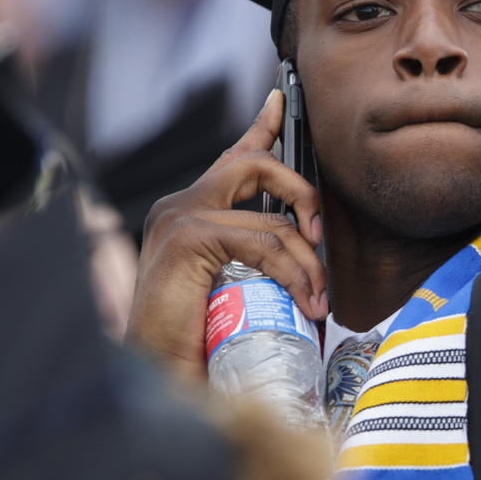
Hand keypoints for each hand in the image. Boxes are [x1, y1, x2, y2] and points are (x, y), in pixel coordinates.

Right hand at [126, 90, 327, 380]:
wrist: (160, 381)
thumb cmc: (198, 346)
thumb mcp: (239, 295)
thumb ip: (262, 269)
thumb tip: (314, 269)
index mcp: (190, 215)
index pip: (231, 158)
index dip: (260, 126)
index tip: (281, 98)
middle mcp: (179, 207)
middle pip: (257, 164)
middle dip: (303, 194)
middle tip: (320, 237)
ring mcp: (179, 218)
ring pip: (271, 212)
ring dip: (307, 258)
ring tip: (319, 300)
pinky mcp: (187, 237)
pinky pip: (264, 240)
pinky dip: (294, 272)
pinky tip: (304, 302)